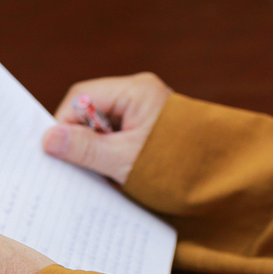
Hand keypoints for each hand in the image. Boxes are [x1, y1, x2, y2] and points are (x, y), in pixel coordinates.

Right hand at [46, 71, 171, 185]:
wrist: (224, 182)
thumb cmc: (178, 167)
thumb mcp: (125, 160)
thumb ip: (86, 148)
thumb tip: (48, 138)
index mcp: (137, 91)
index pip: (82, 97)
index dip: (64, 124)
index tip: (55, 153)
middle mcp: (141, 95)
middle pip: (92, 110)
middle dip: (80, 139)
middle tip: (71, 168)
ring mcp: (147, 112)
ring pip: (104, 126)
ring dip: (96, 150)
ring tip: (95, 175)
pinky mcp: (151, 130)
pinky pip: (120, 136)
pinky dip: (111, 155)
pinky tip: (111, 176)